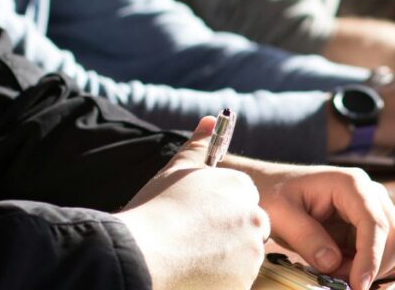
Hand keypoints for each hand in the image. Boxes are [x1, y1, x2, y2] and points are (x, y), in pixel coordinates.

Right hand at [116, 118, 269, 289]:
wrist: (140, 256)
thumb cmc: (154, 210)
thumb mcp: (176, 171)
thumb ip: (198, 146)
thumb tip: (211, 120)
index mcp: (241, 188)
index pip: (243, 200)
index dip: (219, 212)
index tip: (197, 221)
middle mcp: (254, 218)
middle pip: (248, 229)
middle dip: (227, 237)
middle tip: (192, 243)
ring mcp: (251, 253)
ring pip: (243, 258)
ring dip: (223, 260)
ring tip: (188, 260)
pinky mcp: (244, 282)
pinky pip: (236, 281)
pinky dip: (219, 280)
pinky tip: (192, 276)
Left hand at [239, 163, 394, 289]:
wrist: (273, 187)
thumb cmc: (274, 194)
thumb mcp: (280, 214)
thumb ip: (306, 237)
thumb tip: (332, 263)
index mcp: (351, 184)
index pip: (375, 223)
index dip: (371, 257)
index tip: (358, 286)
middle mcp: (371, 194)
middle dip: (372, 267)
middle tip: (338, 280)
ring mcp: (374, 210)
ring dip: (372, 269)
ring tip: (336, 271)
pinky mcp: (370, 227)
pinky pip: (386, 253)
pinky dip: (372, 268)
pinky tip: (345, 269)